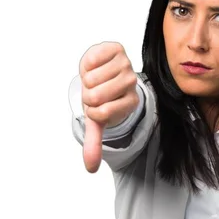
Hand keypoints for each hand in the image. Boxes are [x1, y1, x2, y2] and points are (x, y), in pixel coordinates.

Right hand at [79, 42, 138, 172]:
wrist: (102, 70)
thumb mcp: (96, 120)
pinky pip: (91, 61)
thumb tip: (90, 169)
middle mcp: (132, 83)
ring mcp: (126, 65)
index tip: (97, 106)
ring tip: (95, 78)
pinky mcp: (116, 48)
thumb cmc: (100, 95)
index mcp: (130, 102)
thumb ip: (95, 143)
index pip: (101, 113)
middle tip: (94, 91)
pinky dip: (86, 65)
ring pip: (91, 79)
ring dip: (86, 79)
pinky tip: (95, 66)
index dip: (91, 110)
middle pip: (94, 96)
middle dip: (87, 95)